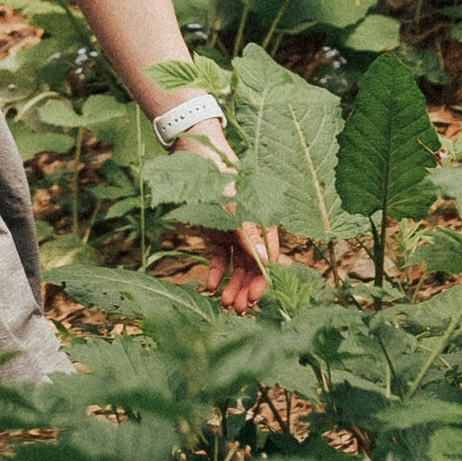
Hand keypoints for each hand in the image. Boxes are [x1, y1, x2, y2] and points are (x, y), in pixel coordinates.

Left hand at [172, 115, 274, 317]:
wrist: (192, 149)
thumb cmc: (217, 171)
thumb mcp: (231, 200)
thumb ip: (247, 231)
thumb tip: (264, 261)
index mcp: (262, 219)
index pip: (268, 257)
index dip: (263, 280)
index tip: (255, 299)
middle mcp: (250, 228)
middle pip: (253, 266)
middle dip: (247, 289)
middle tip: (237, 311)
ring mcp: (232, 231)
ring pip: (238, 266)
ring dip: (233, 286)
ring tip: (225, 305)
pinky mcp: (215, 232)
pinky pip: (219, 258)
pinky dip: (216, 272)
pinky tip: (211, 286)